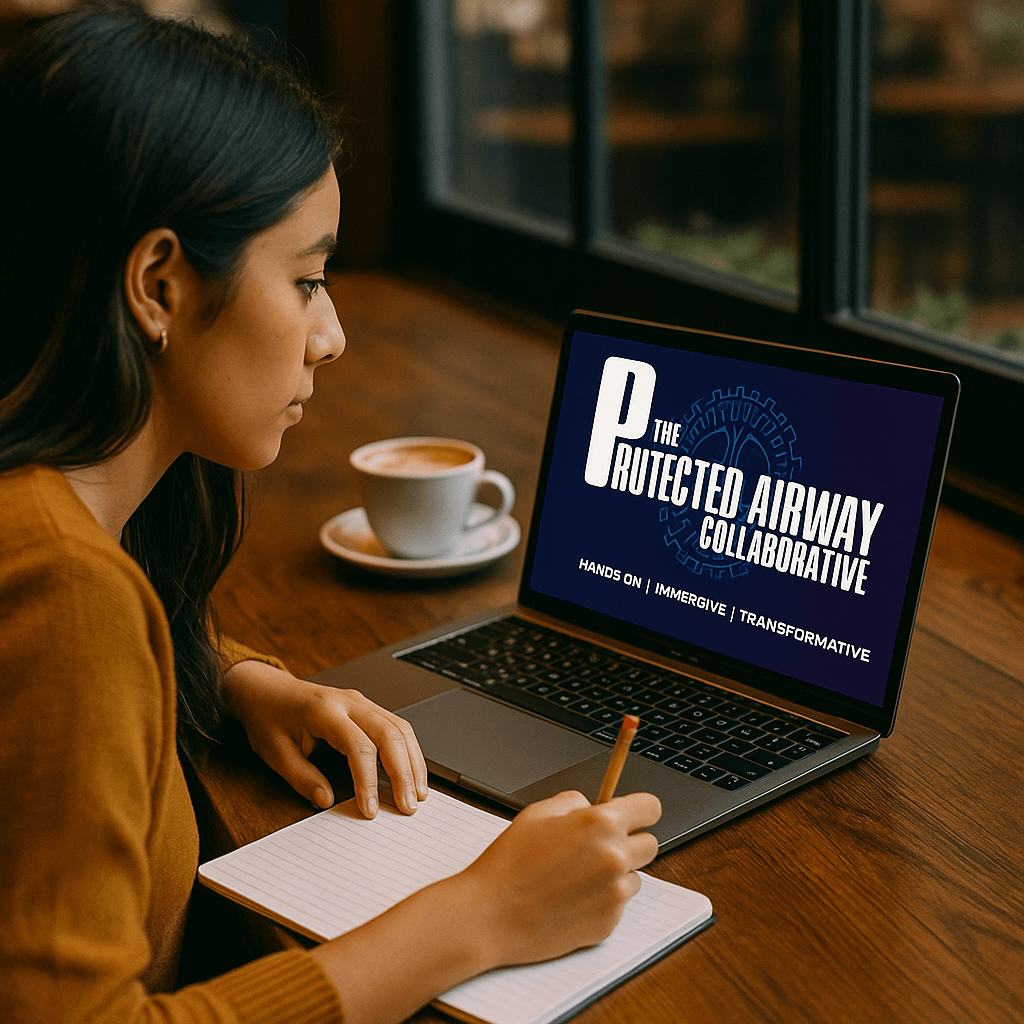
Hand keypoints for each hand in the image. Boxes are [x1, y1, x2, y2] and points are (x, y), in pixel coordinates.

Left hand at [221, 660, 427, 816]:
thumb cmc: (268, 718)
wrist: (265, 689)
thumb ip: (302, 778)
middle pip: (390, 734)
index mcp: (324, 711)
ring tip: (419, 792)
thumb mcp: (275, 753)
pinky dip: (407, 749)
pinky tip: (412, 771)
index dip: (368, 781)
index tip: (370, 810)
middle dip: (404, 772)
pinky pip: (395, 725)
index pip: (359, 747)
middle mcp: (349, 701)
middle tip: (409, 805)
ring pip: (399, 728)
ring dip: (413, 761)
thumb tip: (327, 801)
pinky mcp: (366, 707)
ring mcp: (361, 701)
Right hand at [458, 789, 661, 967]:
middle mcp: (615, 858)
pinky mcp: (609, 923)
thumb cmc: (509, 862)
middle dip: (629, 842)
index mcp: (600, 825)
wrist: (490, 914)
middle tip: (597, 847)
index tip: (635, 814)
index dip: (641, 809)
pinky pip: (618, 904)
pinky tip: (570, 898)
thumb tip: (593, 806)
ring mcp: (614, 894)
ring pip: (634, 876)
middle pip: (649, 844)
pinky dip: (601, 900)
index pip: (651, 807)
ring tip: (576, 876)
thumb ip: (574, 802)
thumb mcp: (538, 813)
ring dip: (616, 873)